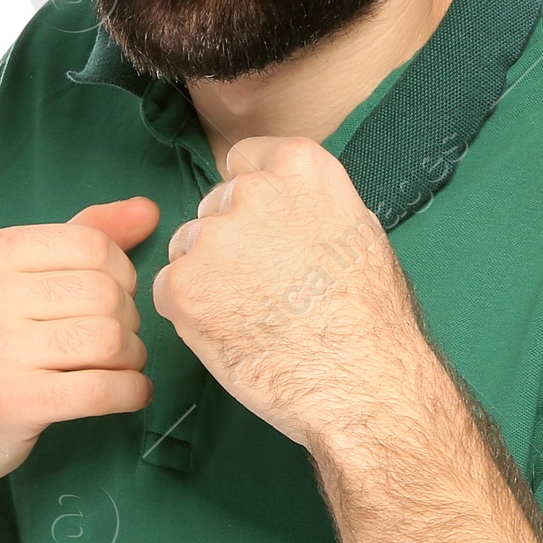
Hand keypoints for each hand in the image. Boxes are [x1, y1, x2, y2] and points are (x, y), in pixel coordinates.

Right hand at [0, 196, 159, 494]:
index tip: (116, 298)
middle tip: (118, 341)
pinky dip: (132, 392)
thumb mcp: (12, 278)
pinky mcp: (15, 400)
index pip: (92, 244)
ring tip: (121, 367)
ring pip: (110, 339)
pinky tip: (131, 393)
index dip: (122, 273)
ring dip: (133, 358)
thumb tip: (147, 210)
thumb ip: (81, 236)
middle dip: (129, 320)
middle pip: (107, 292)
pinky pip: (103, 389)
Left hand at [152, 137, 427, 448]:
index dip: (251, 200)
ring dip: (208, 276)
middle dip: (231, 242)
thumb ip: (311, 206)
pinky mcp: (182, 284)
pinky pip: (170, 290)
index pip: (246, 160)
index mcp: (300, 168)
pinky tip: (232, 334)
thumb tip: (287, 209)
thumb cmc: (372, 319)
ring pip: (190, 248)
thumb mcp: (358, 231)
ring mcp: (213, 237)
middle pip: (216, 206)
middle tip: (266, 288)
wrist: (360, 381)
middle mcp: (253, 190)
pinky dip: (191, 312)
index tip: (263, 229)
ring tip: (253, 317)